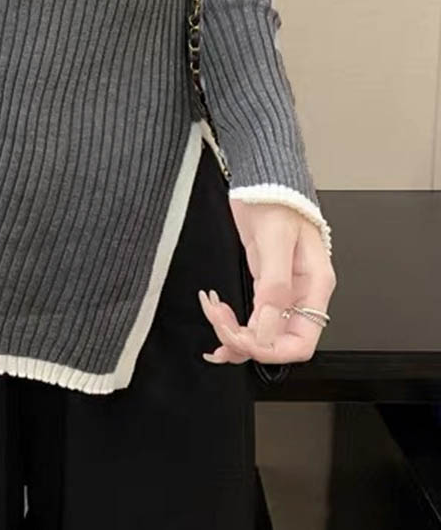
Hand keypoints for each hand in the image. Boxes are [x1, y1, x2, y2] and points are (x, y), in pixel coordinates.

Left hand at [197, 200, 335, 364]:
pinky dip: (232, 323)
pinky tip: (217, 317)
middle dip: (245, 340)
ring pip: (260, 332)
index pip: (300, 342)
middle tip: (220, 324)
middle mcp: (301, 294)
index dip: (270, 349)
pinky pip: (252, 317)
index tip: (242, 340)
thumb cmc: (277, 200)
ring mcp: (282, 291)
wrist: (262, 179)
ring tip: (213, 312)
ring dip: (233, 331)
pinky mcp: (263, 284)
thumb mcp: (275, 240)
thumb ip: (274, 285)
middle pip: (277, 341)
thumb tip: (268, 325)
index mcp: (315, 286)